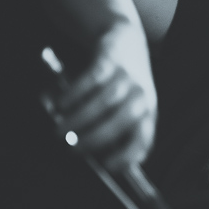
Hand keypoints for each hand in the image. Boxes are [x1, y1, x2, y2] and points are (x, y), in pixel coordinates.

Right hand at [43, 25, 157, 171]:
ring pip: (104, 102)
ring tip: (60, 131)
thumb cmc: (123, 87)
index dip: (127, 156)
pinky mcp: (110, 60)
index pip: (143, 140)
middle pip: (120, 122)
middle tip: (71, 149)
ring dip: (79, 119)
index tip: (106, 166)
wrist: (127, 42)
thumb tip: (94, 157)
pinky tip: (61, 105)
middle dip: (93, 138)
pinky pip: (91, 80)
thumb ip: (117, 133)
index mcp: (148, 115)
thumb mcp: (128, 111)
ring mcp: (127, 77)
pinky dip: (74, 95)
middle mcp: (142, 97)